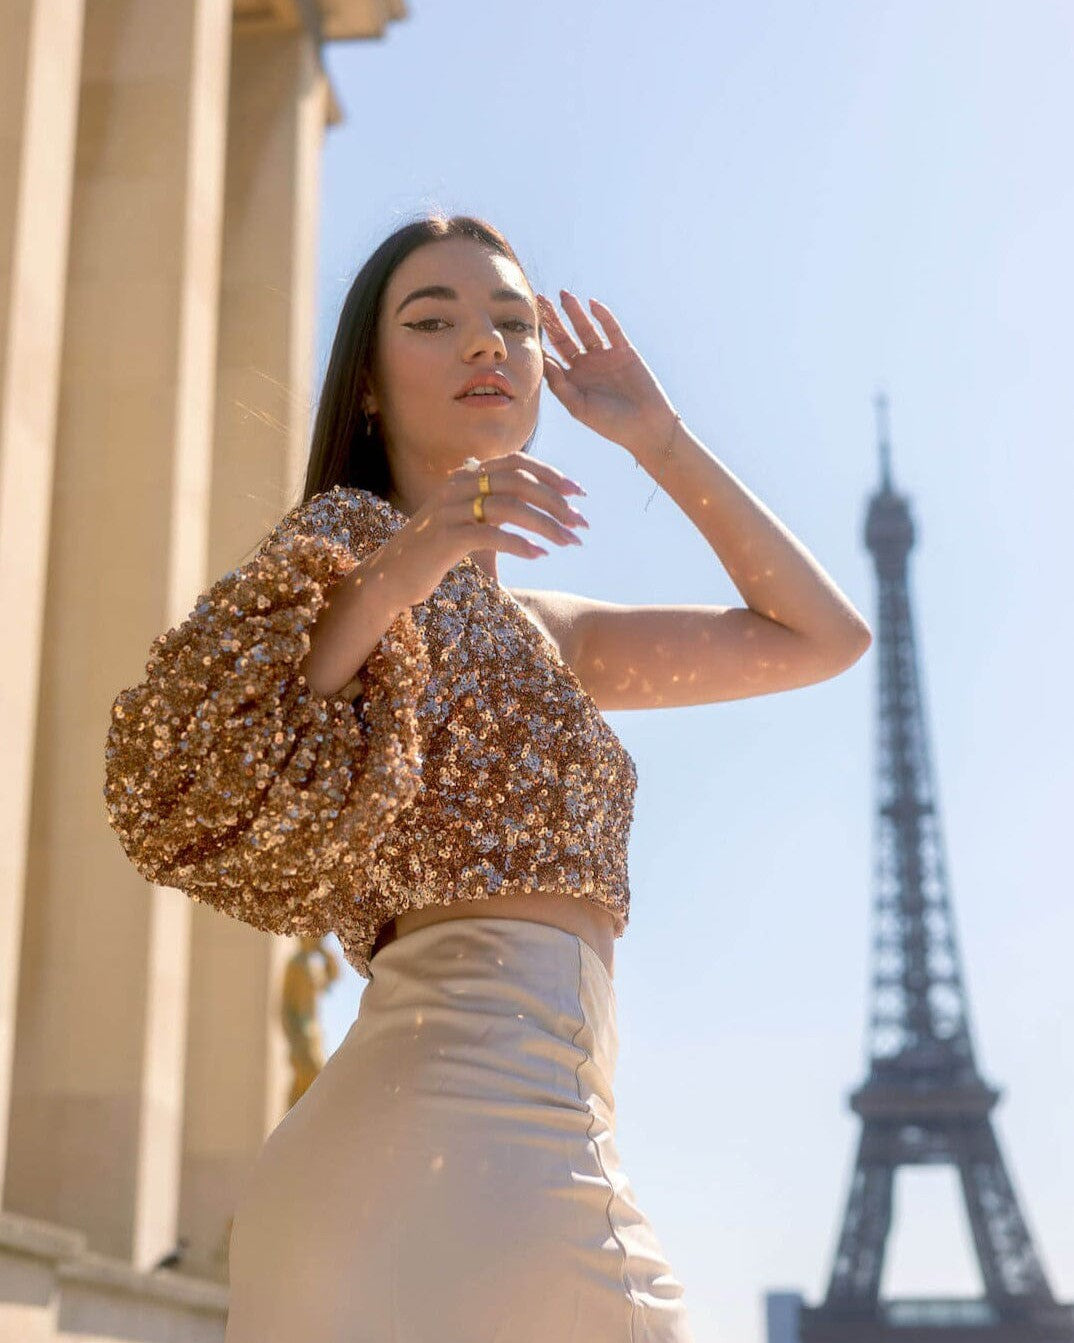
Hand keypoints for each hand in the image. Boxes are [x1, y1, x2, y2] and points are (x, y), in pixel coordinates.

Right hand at [388, 453, 589, 605]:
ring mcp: (450, 510)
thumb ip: (493, 507)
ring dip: (546, 525)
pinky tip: (539, 555)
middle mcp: (458, 486)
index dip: (552, 474)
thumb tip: (529, 500)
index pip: (517, 463)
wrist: (391, 575)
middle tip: (581, 523)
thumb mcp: (465, 521)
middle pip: (519, 482)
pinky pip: (491, 534)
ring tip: (568, 542)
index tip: (579, 493)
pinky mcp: (446, 537)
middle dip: (556, 502)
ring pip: (510, 508)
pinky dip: (520, 544)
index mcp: (466, 476)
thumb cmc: (433, 551)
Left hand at [537, 289, 677, 458]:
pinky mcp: (625, 351)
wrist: (645, 427)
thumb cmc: (610, 423)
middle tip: (540, 300)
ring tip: (563, 295)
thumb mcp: (579, 407)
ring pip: (586, 329)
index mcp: (573, 380)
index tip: (524, 324)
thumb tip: (543, 362)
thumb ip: (560, 386)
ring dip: (575, 312)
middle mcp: (586, 365)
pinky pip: (612, 330)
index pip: (552, 356)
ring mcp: (605, 356)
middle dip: (553, 320)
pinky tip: (592, 304)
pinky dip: (603, 316)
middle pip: (565, 338)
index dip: (540, 340)